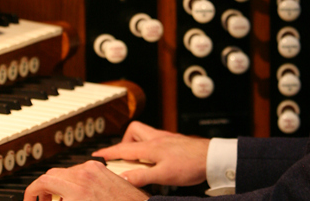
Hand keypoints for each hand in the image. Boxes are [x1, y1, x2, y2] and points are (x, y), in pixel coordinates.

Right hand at [23, 160, 148, 200]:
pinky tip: (77, 195)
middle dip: (44, 190)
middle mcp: (85, 174)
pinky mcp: (104, 170)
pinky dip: (73, 182)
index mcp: (77, 188)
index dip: (31, 193)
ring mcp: (96, 169)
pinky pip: (81, 171)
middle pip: (53, 175)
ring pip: (67, 172)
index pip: (43, 181)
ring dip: (59, 186)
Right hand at [92, 121, 209, 187]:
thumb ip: (142, 176)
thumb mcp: (164, 175)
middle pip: (134, 132)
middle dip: (124, 143)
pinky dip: (150, 148)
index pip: (123, 148)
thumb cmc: (190, 164)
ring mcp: (166, 138)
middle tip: (124, 159)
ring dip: (138, 145)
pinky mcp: (174, 141)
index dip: (108, 152)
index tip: (97, 155)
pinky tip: (156, 161)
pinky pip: (156, 140)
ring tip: (140, 161)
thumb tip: (123, 177)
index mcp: (150, 147)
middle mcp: (157, 138)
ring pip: (145, 134)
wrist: (212, 157)